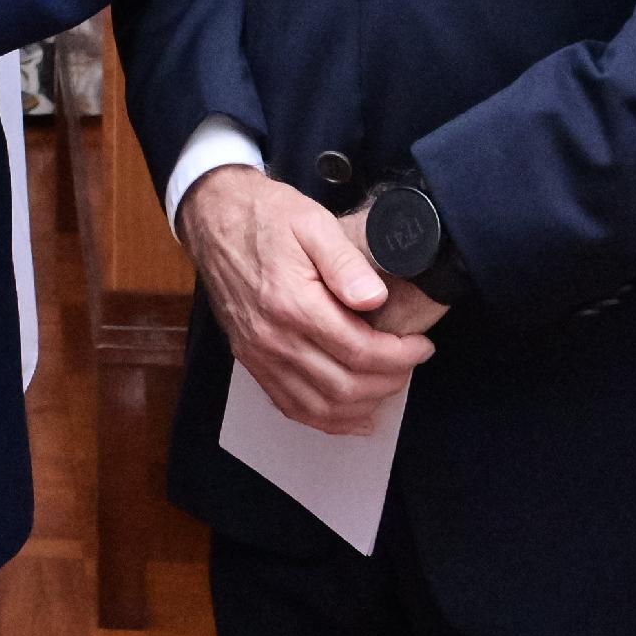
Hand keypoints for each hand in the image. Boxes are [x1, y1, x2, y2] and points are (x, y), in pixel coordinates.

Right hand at [179, 166, 432, 433]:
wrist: (214, 218)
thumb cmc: (265, 216)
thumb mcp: (312, 221)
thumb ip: (345, 262)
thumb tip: (376, 299)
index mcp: (292, 304)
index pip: (359, 351)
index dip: (399, 356)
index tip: (421, 345)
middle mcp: (272, 338)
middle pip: (343, 386)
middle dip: (388, 381)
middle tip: (410, 362)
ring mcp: (258, 354)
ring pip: (319, 406)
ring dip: (362, 405)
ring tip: (389, 385)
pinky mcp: (250, 360)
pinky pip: (290, 406)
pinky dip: (325, 419)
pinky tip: (351, 413)